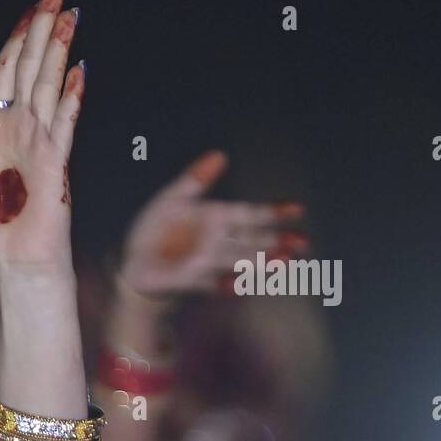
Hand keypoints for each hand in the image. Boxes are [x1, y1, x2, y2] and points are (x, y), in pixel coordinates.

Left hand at [0, 0, 83, 275]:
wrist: (9, 265)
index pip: (6, 72)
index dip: (16, 38)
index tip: (29, 8)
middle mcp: (20, 129)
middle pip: (32, 65)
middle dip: (43, 25)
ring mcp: (41, 143)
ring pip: (48, 83)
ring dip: (58, 47)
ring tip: (68, 12)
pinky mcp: (55, 164)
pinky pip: (62, 124)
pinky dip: (68, 98)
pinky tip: (76, 72)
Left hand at [119, 150, 306, 298]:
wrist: (136, 261)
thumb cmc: (158, 229)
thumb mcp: (173, 198)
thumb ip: (196, 179)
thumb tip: (220, 154)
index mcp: (218, 219)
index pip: (251, 214)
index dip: (274, 212)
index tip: (298, 208)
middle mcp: (219, 243)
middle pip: (253, 242)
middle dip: (278, 242)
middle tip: (304, 242)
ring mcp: (207, 264)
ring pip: (239, 263)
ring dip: (261, 264)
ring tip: (285, 262)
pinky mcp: (190, 281)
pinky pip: (209, 285)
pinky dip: (223, 286)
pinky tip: (237, 286)